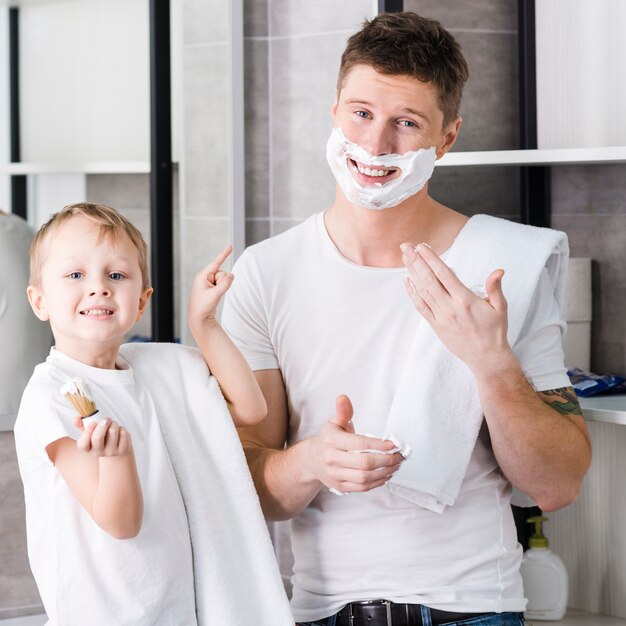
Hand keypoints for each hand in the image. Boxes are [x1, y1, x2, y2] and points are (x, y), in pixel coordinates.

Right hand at [74, 416, 132, 457]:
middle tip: (106, 419)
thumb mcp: (90, 432)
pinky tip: (119, 431)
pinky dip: (122, 428)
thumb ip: (82, 424)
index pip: (83, 444)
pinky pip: (123, 433)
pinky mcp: (123, 450)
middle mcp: (98, 452)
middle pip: (98, 437)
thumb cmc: (101, 437)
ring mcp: (111, 452)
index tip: (93, 423)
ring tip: (113, 424)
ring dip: (113, 423)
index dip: (87, 432)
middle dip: (103, 424)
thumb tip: (77, 418)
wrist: (117, 448)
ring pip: (112, 431)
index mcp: (88, 448)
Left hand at [188, 245, 233, 327]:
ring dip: (222, 287)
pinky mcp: (211, 287)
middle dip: (223, 282)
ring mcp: (208, 282)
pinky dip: (221, 289)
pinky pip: (222, 284)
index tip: (230, 247)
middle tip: (216, 292)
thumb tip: (232, 275)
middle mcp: (204, 277)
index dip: (224, 254)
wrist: (199, 318)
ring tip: (214, 296)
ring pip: (223, 279)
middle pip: (222, 273)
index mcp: (202, 276)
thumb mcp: (215, 295)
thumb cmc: (203, 307)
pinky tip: (214, 296)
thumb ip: (225, 284)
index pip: (216, 263)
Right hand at [305, 395, 403, 492]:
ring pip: (365, 477)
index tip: (393, 444)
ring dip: (385, 472)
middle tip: (399, 456)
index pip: (359, 444)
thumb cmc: (329, 439)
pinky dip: (378, 482)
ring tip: (396, 465)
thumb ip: (343, 411)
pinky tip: (386, 474)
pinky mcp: (340, 486)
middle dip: (387, 460)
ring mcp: (335, 474)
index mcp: (331, 440)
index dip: (379, 445)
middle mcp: (331, 459)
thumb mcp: (335, 422)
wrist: (312, 459)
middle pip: (365, 463)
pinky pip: (362, 487)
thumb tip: (343, 398)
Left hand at [400, 242, 516, 375]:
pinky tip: (407, 280)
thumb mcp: (500, 308)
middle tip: (406, 246)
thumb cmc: (495, 331)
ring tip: (405, 257)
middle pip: (428, 280)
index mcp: (465, 300)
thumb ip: (495, 288)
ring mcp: (441, 317)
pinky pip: (420, 307)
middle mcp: (450, 308)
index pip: (444, 274)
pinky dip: (412, 293)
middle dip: (416, 261)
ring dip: (412, 273)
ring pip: (422, 291)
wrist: (486, 358)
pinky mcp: (436, 326)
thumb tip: (498, 271)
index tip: (422, 246)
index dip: (431, 259)